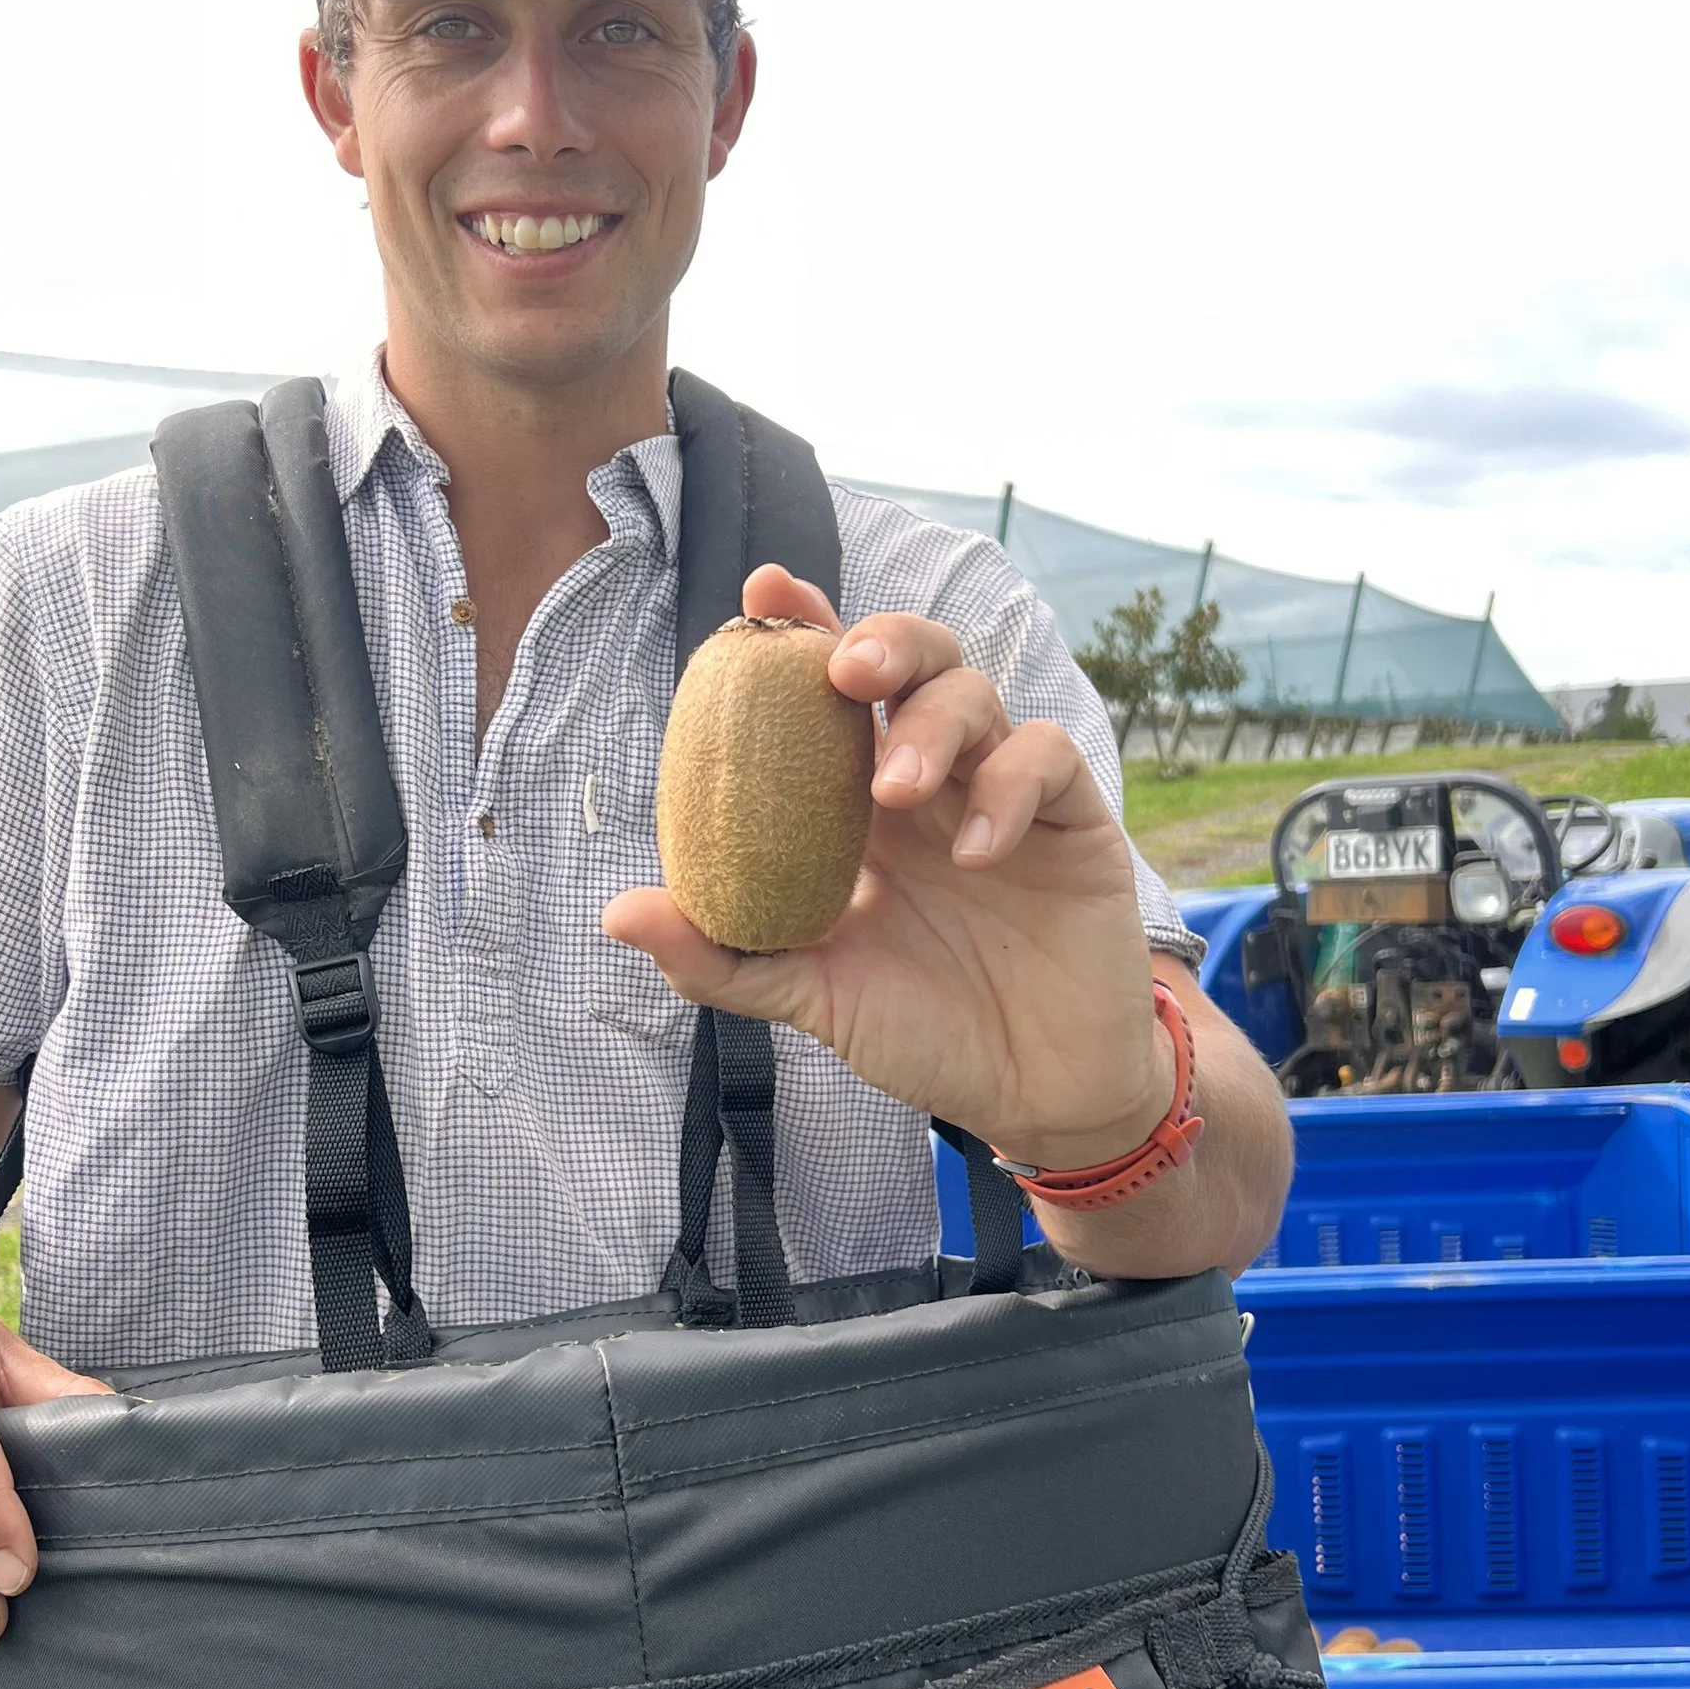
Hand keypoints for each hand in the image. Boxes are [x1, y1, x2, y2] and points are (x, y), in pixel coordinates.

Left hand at [603, 564, 1172, 1165]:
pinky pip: (1044, 759)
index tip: (760, 595)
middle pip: (913, 659)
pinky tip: (974, 854)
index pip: (830, 693)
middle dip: (879, 641)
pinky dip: (1006, 789)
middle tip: (843, 670)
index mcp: (860, 804)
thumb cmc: (922, 1033)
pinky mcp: (1072, 820)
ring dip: (930, 723)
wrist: (1031, 1092)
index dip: (803, 629)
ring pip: (976, 693)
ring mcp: (1003, 792)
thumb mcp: (810, 998)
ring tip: (896, 789)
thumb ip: (721, 958)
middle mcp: (932, 780)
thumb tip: (617, 911)